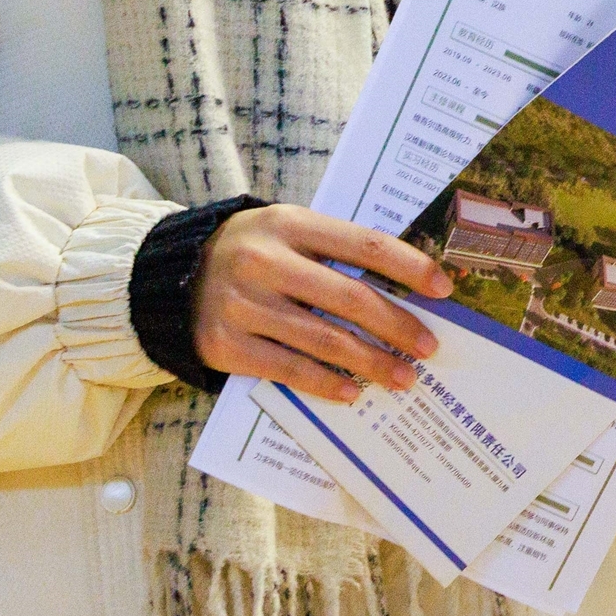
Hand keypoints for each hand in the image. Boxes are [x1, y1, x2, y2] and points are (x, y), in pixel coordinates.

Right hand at [191, 204, 452, 404]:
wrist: (171, 278)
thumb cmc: (251, 252)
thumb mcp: (287, 231)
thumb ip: (335, 249)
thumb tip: (408, 284)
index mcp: (290, 224)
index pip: (364, 244)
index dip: (409, 267)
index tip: (444, 289)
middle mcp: (266, 262)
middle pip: (349, 297)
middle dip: (397, 325)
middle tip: (429, 347)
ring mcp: (244, 306)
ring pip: (323, 340)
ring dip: (371, 362)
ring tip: (403, 377)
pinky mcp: (227, 345)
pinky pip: (288, 369)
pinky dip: (326, 383)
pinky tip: (354, 391)